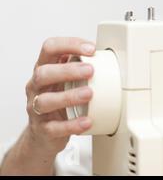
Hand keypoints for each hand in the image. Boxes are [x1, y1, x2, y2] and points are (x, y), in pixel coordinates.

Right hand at [25, 37, 95, 156]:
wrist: (44, 135)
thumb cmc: (60, 101)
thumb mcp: (67, 80)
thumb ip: (81, 67)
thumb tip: (109, 57)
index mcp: (45, 69)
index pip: (50, 48)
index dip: (69, 45)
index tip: (91, 49)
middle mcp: (37, 87)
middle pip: (43, 73)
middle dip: (68, 70)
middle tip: (91, 70)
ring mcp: (36, 108)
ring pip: (45, 101)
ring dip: (69, 96)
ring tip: (89, 94)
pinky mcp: (42, 129)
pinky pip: (54, 128)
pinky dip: (72, 125)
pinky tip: (87, 121)